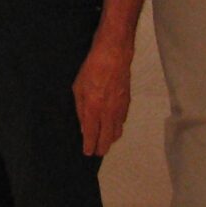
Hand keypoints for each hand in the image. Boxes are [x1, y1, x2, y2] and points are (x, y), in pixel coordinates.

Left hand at [72, 38, 131, 156]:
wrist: (114, 53)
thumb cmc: (91, 68)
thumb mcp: (78, 88)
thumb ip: (80, 109)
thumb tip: (84, 126)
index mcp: (93, 109)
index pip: (92, 135)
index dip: (89, 146)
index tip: (87, 152)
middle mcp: (108, 113)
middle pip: (107, 139)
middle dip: (102, 148)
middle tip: (97, 152)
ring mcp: (120, 108)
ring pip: (117, 132)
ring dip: (111, 139)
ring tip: (105, 142)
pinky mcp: (127, 102)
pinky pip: (122, 121)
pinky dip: (117, 127)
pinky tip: (114, 125)